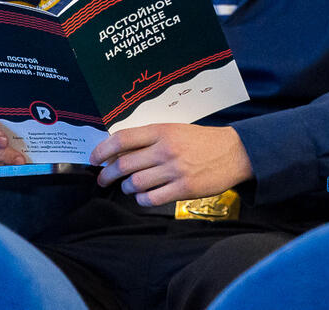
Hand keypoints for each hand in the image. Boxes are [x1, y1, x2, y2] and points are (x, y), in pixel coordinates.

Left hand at [90, 124, 252, 206]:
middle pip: (124, 164)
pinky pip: (152, 198)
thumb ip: (150, 138)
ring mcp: (175, 170)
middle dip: (108, 174)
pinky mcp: (184, 189)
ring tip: (129, 186)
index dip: (102, 150)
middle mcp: (166, 149)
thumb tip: (119, 150)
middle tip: (103, 179)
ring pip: (136, 183)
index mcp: (162, 130)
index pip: (122, 139)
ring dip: (127, 187)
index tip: (94, 158)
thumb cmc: (201, 140)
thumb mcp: (175, 129)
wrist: (234, 152)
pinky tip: (144, 196)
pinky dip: (142, 199)